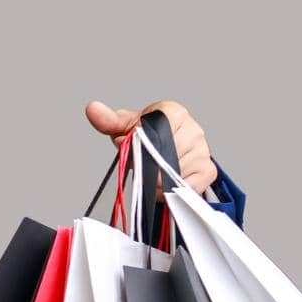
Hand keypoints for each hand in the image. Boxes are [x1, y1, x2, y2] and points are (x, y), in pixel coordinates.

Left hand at [85, 99, 216, 193]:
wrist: (167, 147)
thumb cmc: (149, 136)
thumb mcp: (126, 127)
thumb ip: (110, 121)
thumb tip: (93, 109)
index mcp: (174, 112)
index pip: (154, 134)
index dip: (139, 146)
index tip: (134, 148)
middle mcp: (193, 129)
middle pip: (160, 158)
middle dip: (145, 166)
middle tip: (143, 163)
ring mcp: (203, 150)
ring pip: (170, 176)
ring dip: (156, 182)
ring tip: (154, 172)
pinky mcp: (208, 170)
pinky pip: (186, 188)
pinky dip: (172, 191)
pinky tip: (166, 183)